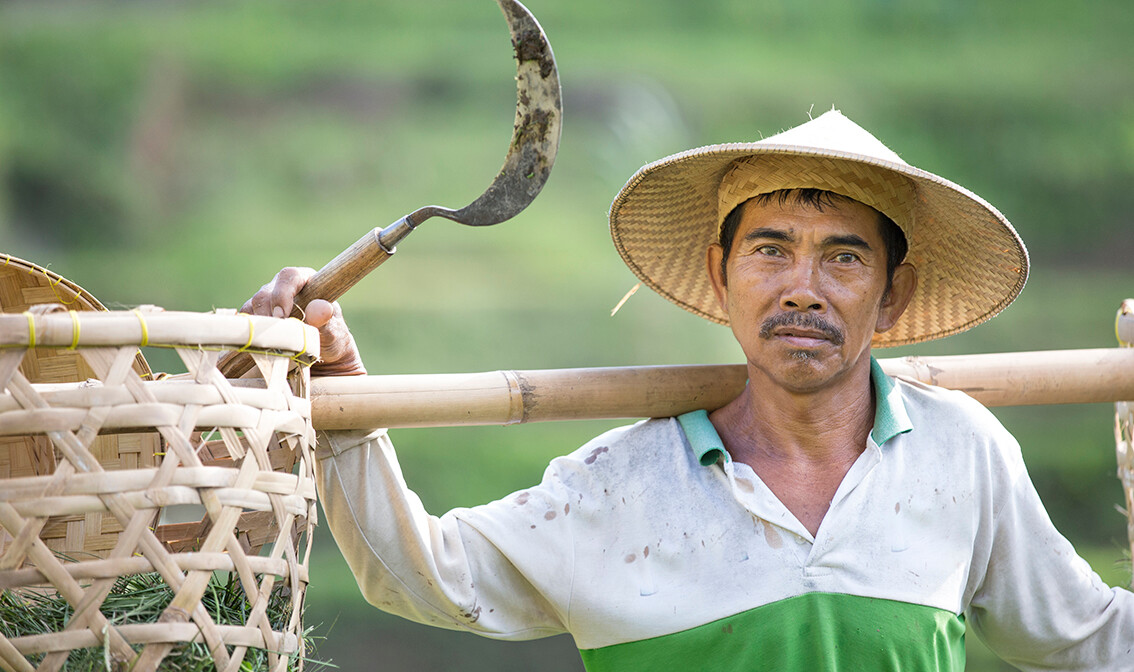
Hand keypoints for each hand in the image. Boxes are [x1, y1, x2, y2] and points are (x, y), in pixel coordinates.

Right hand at [242, 267, 366, 376]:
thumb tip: (320, 307)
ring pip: (252, 306)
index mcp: (306, 281)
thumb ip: (326, 320)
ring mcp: (269, 300)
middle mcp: (284, 287)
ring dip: (258, 324)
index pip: (289, 276)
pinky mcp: (257, 315)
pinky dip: (249, 329)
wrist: (323, 355)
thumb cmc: (332, 339)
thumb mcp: (334, 332)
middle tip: (275, 334)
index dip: (282, 294)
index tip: (282, 316)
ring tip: (271, 342)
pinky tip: (259, 342)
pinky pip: (245, 318)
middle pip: (265, 293)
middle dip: (267, 314)